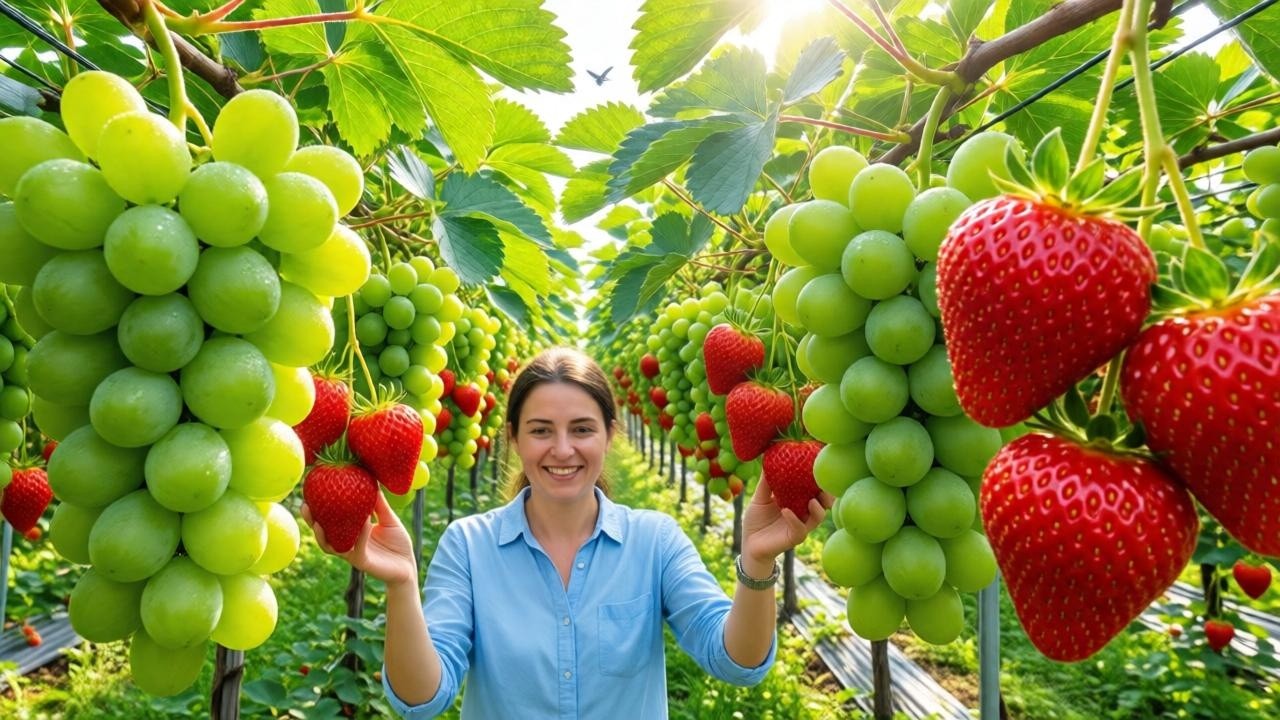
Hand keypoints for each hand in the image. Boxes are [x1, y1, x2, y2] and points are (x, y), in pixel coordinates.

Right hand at [301, 492, 418, 587]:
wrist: (409, 565)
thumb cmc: (398, 542)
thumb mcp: (389, 519)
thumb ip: (379, 505)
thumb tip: (373, 482)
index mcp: (350, 533)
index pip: (329, 520)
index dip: (318, 509)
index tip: (311, 493)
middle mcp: (347, 544)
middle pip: (322, 534)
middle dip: (310, 522)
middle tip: (305, 506)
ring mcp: (353, 554)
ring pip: (331, 546)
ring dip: (322, 534)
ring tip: (318, 521)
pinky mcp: (363, 562)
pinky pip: (358, 547)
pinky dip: (361, 533)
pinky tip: (364, 521)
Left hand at [740, 476, 834, 570]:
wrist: (749, 543)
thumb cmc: (756, 520)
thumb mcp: (760, 498)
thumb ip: (766, 482)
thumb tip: (767, 459)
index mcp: (797, 502)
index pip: (814, 490)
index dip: (819, 481)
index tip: (820, 468)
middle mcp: (803, 514)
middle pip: (823, 504)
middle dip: (827, 495)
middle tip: (823, 485)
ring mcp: (800, 526)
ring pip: (817, 518)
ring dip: (817, 509)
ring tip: (811, 499)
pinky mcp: (793, 538)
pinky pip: (799, 529)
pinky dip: (794, 519)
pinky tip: (786, 511)